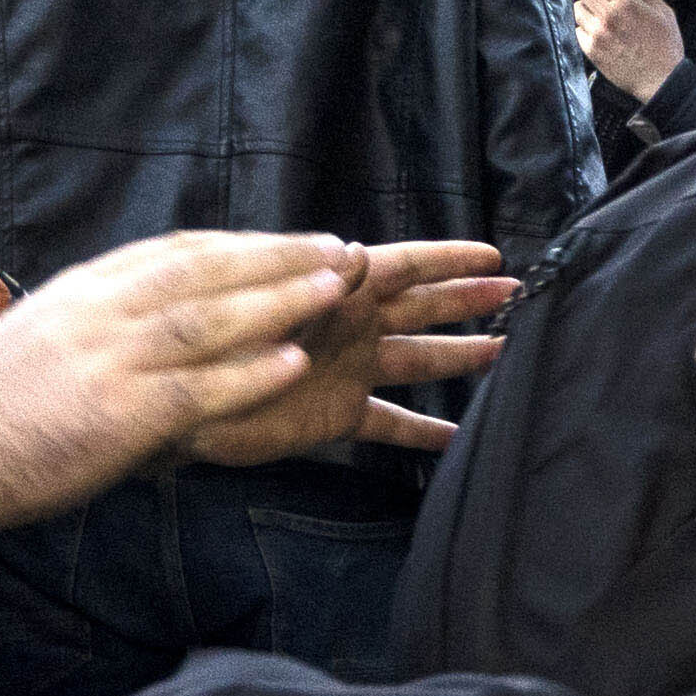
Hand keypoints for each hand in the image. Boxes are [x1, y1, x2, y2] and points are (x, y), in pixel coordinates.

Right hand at [0, 233, 501, 526]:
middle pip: (208, 272)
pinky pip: (197, 389)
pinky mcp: (116, 416)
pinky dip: (249, 373)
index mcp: (88, 289)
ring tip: (341, 290)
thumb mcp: (51, 340)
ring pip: (211, 319)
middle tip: (345, 252)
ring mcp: (109, 360)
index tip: (299, 240)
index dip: (249, 245)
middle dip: (282, 258)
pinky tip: (298, 364)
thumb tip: (154, 318)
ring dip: (282, 299)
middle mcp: (101, 311)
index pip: (180, 252)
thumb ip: (106, 324)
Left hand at [178, 240, 519, 467]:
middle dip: (470, 301)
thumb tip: (359, 254)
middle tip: (521, 297)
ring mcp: (347, 369)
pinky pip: (392, 423)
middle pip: (424, 307)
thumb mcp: (255, 296)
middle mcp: (350, 324)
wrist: (174, 397)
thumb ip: (308, 277)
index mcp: (335, 289)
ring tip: (508, 356)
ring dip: (462, 357)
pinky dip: (425, 434)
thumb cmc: (209, 339)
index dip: (449, 260)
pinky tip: (461, 442)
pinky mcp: (337, 415)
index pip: (404, 265)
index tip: (492, 257)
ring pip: (420, 359)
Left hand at [579, 0, 683, 96]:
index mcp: (625, 3)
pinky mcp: (591, 51)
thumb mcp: (663, 12)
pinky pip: (577, 31)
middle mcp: (607, 16)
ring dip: (583, 6)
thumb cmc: (666, 46)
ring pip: (576, 10)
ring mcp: (597, 34)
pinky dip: (583, 27)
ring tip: (591, 9)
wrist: (661, 79)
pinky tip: (593, 28)